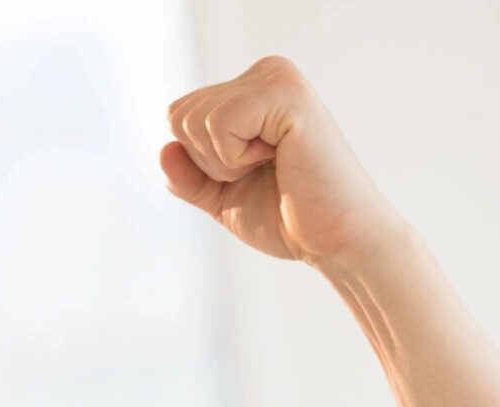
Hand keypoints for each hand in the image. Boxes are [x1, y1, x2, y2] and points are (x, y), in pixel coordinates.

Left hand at [160, 56, 406, 269]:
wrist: (334, 241)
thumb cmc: (287, 218)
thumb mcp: (222, 197)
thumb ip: (188, 175)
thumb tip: (164, 149)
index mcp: (251, 89)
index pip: (178, 117)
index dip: (199, 163)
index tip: (250, 173)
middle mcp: (266, 72)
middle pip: (178, 115)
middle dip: (207, 162)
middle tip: (262, 172)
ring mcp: (277, 78)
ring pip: (192, 120)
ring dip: (224, 162)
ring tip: (273, 166)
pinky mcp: (286, 93)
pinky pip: (218, 124)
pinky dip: (236, 158)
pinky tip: (280, 158)